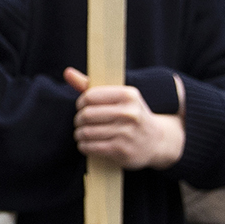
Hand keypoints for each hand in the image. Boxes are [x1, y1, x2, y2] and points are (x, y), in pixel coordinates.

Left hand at [62, 68, 186, 169]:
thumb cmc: (131, 116)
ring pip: (87, 132)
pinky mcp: (122, 151)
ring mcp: (126, 133)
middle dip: (78, 119)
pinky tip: (86, 144)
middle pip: (86, 115)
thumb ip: (92, 86)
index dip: (81, 103)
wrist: (156, 141)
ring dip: (79, 134)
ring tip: (81, 133)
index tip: (82, 107)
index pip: (90, 96)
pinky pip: (91, 147)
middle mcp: (129, 113)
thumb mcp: (119, 98)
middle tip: (80, 122)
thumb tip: (67, 72)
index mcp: (128, 95)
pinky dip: (83, 146)